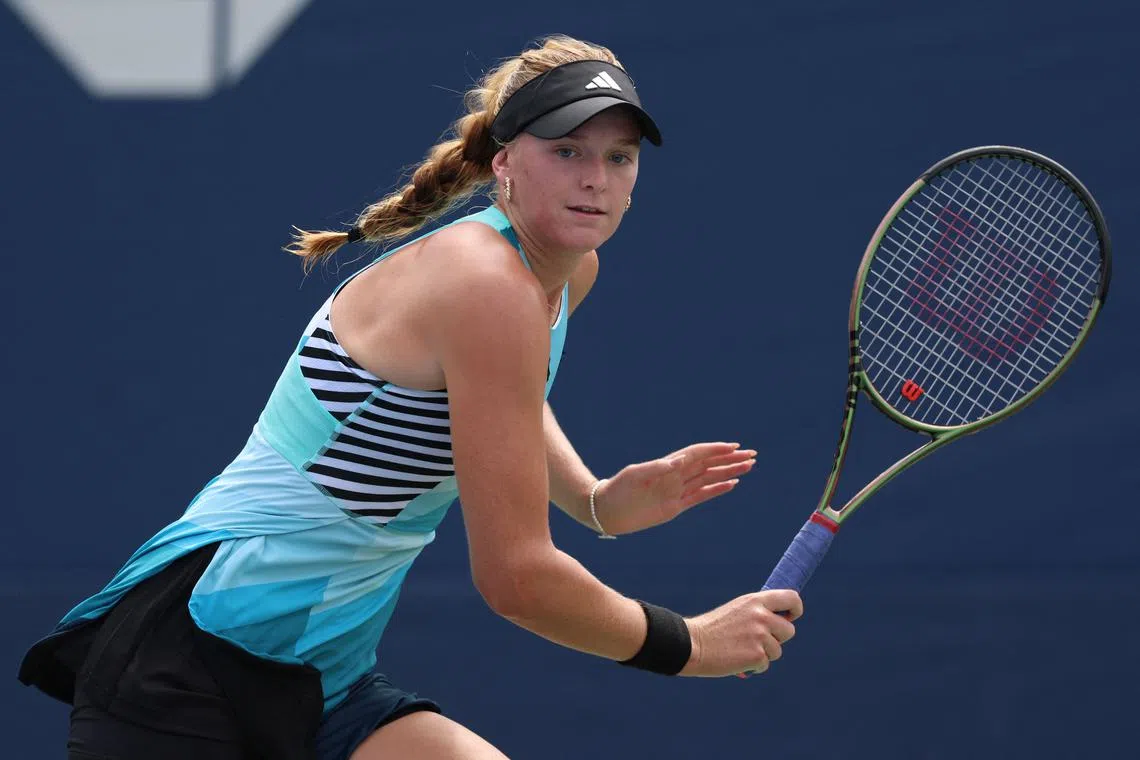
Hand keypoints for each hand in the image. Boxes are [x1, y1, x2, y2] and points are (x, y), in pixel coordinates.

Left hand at [593, 442, 755, 534]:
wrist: (607, 510)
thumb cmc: (619, 489)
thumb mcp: (635, 475)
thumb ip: (656, 468)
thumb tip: (678, 461)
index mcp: (668, 465)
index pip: (698, 454)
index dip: (716, 450)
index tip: (734, 447)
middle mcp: (676, 476)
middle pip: (708, 464)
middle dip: (729, 459)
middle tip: (751, 454)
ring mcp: (677, 491)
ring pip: (709, 478)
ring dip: (728, 472)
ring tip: (748, 467)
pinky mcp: (676, 506)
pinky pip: (701, 496)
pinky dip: (717, 489)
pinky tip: (732, 484)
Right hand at [679, 590, 802, 677]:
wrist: (692, 644)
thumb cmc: (713, 629)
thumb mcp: (737, 610)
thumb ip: (759, 612)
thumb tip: (782, 621)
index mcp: (755, 601)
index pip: (792, 598)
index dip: (795, 610)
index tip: (790, 618)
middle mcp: (761, 616)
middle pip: (789, 630)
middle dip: (777, 639)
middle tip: (756, 641)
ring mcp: (760, 636)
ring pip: (777, 650)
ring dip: (763, 654)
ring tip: (740, 650)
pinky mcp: (758, 655)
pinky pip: (766, 664)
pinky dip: (754, 667)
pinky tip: (737, 660)